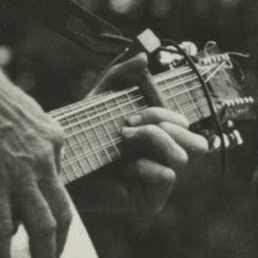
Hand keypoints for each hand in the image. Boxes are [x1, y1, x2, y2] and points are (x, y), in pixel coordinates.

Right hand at [0, 2, 72, 257]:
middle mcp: (44, 160)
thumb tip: (19, 168)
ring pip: (41, 229)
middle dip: (58, 251)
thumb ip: (28, 141)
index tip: (48, 236)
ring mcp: (21, 173)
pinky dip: (4, 256)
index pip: (59, 189)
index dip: (54, 217)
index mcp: (53, 142)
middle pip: (61, 217)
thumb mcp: (20, 114)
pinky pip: (3, 229)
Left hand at [82, 52, 211, 216]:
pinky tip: (126, 168)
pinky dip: (147, 167)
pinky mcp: (149, 201)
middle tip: (129, 124)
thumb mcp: (104, 99)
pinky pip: (167, 176)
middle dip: (163, 123)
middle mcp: (164, 161)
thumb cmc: (82, 135)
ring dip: (155, 140)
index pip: (185, 124)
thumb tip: (142, 56)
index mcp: (160, 138)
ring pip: (184, 156)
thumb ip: (122, 76)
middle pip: (196, 142)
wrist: (60, 166)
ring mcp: (159, 182)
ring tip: (124, 139)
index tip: (132, 111)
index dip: (166, 112)